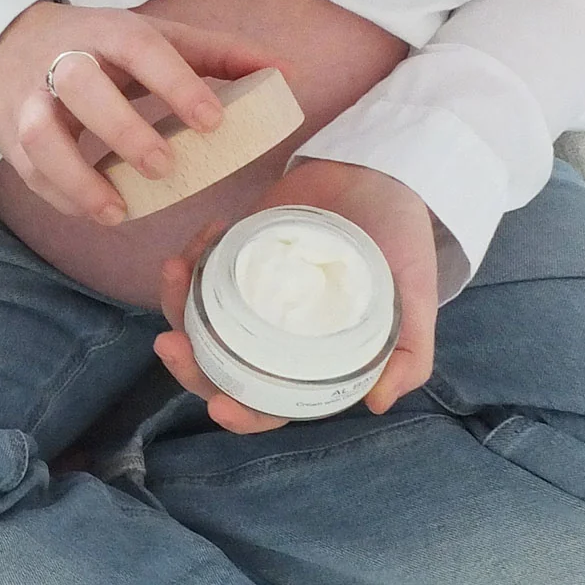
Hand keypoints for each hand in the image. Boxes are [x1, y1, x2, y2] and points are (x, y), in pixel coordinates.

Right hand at [0, 0, 274, 221]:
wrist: (7, 43)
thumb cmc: (97, 45)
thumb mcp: (152, 36)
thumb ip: (216, 54)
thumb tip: (284, 71)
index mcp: (108, 31)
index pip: (142, 48)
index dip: (177, 83)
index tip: (214, 123)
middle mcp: (63, 59)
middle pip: (82, 85)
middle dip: (122, 128)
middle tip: (165, 167)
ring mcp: (29, 98)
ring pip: (41, 135)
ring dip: (77, 177)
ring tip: (118, 212)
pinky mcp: (9, 132)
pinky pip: (29, 170)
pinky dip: (60, 196)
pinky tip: (96, 212)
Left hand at [153, 159, 439, 431]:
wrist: (381, 171)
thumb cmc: (401, 240)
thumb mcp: (416, 299)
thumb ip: (410, 354)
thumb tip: (375, 403)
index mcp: (310, 359)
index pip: (270, 402)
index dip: (244, 414)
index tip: (219, 407)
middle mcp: (273, 334)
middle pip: (220, 367)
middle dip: (188, 364)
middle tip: (168, 344)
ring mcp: (249, 294)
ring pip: (198, 318)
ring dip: (175, 303)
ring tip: (174, 271)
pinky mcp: (235, 254)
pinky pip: (200, 266)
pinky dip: (193, 254)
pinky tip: (206, 232)